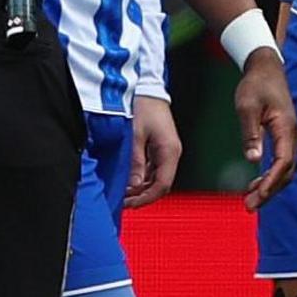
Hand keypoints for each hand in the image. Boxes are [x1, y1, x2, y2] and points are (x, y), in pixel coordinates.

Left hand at [126, 92, 180, 207]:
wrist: (149, 91)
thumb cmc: (143, 109)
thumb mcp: (135, 137)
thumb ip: (135, 162)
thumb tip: (133, 185)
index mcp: (169, 152)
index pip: (162, 185)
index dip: (147, 198)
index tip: (131, 205)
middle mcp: (172, 154)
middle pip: (161, 184)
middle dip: (143, 195)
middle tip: (124, 202)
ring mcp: (168, 151)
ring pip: (158, 178)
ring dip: (142, 187)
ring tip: (124, 193)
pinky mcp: (162, 148)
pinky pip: (155, 169)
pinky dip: (143, 178)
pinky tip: (130, 180)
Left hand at [232, 39, 296, 208]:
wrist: (267, 69)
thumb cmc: (256, 85)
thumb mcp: (247, 107)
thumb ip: (250, 133)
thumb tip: (252, 159)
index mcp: (286, 128)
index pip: (284, 162)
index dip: (271, 181)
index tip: (256, 196)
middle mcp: (292, 135)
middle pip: (287, 171)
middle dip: (270, 190)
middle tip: (249, 206)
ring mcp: (290, 137)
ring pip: (285, 169)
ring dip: (270, 186)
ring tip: (250, 200)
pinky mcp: (284, 137)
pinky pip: (281, 162)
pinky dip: (270, 176)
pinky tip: (255, 184)